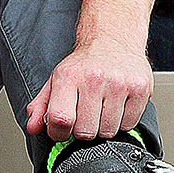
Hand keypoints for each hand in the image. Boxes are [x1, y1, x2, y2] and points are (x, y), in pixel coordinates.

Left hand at [27, 41, 152, 141]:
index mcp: (69, 77)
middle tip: (85, 116)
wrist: (113, 40)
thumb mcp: (56, 81)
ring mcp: (120, 84)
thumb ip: (41, 106)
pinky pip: (129, 124)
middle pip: (86, 131)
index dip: (59, 133)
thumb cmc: (84, 64)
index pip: (61, 120)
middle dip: (83, 130)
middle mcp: (95, 79)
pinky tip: (117, 106)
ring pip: (108, 131)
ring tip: (101, 109)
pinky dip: (122, 122)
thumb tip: (33, 127)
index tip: (62, 129)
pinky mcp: (140, 89)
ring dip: (103, 127)